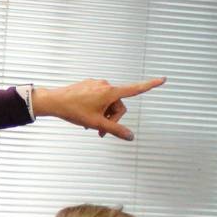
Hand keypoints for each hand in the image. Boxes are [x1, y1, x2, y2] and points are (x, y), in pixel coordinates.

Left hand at [33, 77, 165, 140]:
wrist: (53, 101)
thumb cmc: (73, 110)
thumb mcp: (96, 123)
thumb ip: (115, 130)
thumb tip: (130, 136)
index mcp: (110, 92)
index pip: (135, 89)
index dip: (150, 85)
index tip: (163, 79)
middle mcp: (105, 85)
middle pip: (118, 104)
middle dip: (112, 118)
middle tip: (100, 132)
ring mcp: (96, 84)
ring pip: (107, 102)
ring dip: (103, 114)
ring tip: (89, 124)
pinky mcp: (88, 85)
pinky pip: (98, 98)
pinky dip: (96, 108)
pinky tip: (85, 116)